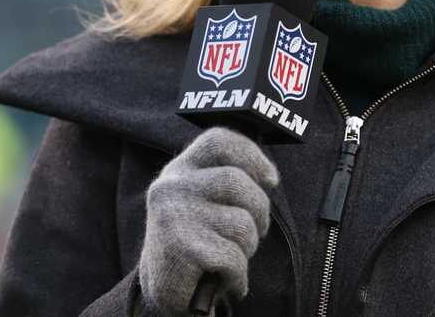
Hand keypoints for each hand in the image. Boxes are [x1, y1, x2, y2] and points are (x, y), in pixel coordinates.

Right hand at [139, 127, 278, 313]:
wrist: (164, 292)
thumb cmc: (196, 243)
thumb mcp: (205, 203)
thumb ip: (228, 184)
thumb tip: (269, 178)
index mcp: (179, 170)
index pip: (218, 141)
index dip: (251, 155)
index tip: (271, 179)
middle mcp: (171, 187)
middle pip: (237, 182)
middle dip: (259, 211)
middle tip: (255, 233)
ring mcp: (173, 216)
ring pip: (241, 224)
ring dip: (247, 249)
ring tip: (231, 260)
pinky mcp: (180, 248)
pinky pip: (233, 258)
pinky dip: (238, 276)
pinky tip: (228, 281)